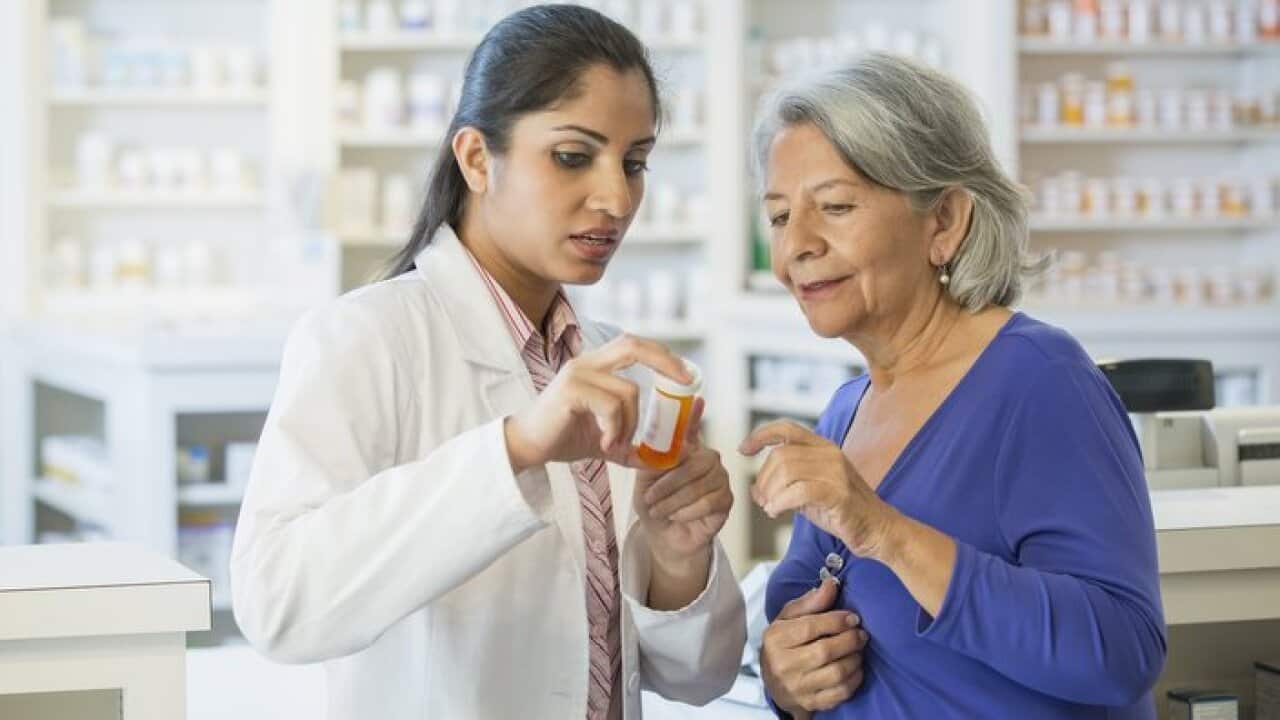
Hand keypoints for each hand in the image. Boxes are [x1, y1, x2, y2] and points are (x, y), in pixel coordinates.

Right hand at [504, 334, 690, 472]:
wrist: (525, 447)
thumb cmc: (562, 437)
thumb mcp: (604, 438)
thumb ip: (630, 442)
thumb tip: (661, 459)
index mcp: (596, 365)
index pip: (634, 345)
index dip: (663, 354)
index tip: (686, 375)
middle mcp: (587, 362)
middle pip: (634, 346)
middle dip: (665, 361)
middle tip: (684, 384)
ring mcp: (578, 374)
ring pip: (628, 391)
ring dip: (631, 424)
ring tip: (615, 443)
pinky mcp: (571, 391)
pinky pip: (611, 406)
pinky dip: (615, 429)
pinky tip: (603, 444)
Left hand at [635, 398, 733, 567]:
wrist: (664, 537)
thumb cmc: (654, 505)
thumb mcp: (645, 482)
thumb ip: (652, 461)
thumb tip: (654, 446)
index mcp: (687, 450)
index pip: (691, 428)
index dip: (694, 414)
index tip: (697, 399)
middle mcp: (707, 458)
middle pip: (694, 462)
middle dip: (668, 482)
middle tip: (648, 497)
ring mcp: (720, 478)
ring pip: (698, 485)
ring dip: (672, 500)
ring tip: (657, 510)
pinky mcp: (726, 500)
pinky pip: (707, 502)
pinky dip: (686, 512)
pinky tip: (675, 516)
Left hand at [739, 420, 898, 559]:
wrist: (878, 529)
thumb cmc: (842, 511)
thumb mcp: (808, 492)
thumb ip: (784, 484)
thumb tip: (754, 489)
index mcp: (822, 447)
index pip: (786, 429)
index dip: (760, 435)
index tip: (743, 450)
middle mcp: (829, 453)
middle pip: (780, 455)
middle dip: (763, 479)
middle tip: (762, 500)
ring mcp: (836, 472)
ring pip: (786, 471)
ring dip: (770, 492)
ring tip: (771, 508)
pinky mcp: (838, 493)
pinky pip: (799, 491)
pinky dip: (780, 502)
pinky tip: (778, 512)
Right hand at [760, 578, 867, 715]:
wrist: (773, 682)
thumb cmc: (783, 644)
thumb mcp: (789, 618)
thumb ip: (810, 601)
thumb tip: (831, 584)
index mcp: (776, 639)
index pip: (810, 627)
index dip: (836, 621)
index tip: (853, 617)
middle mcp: (783, 665)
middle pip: (825, 651)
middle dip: (850, 640)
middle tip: (861, 633)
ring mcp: (796, 687)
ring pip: (836, 673)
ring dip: (855, 659)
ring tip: (858, 649)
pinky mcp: (809, 703)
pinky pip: (840, 693)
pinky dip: (854, 679)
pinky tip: (855, 668)